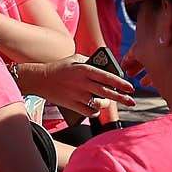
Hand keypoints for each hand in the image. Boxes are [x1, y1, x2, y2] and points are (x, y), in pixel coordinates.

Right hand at [19, 57, 136, 117]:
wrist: (40, 79)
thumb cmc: (59, 68)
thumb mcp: (75, 59)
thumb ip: (91, 62)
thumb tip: (106, 69)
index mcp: (85, 70)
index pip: (108, 77)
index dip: (121, 84)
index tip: (131, 88)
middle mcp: (82, 83)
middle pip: (107, 93)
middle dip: (122, 98)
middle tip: (132, 102)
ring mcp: (77, 95)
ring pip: (99, 104)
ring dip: (106, 104)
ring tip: (106, 102)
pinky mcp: (71, 104)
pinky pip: (89, 112)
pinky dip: (95, 112)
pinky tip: (96, 109)